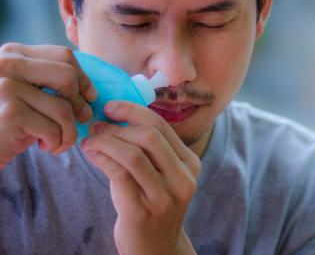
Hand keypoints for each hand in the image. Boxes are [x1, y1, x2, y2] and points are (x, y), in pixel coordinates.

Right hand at [0, 43, 96, 167]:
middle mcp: (7, 65)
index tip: (89, 96)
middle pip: (67, 76)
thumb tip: (91, 93)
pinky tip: (45, 146)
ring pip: (63, 108)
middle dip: (80, 102)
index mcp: (13, 53)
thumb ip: (50, 81)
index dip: (83, 78)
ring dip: (69, 131)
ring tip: (59, 140)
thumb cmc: (8, 121)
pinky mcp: (11, 113)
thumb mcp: (28, 93)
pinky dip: (57, 143)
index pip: (63, 55)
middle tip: (82, 118)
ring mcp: (7, 88)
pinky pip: (54, 129)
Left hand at [80, 101, 200, 254]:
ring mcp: (164, 196)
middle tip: (97, 126)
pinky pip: (119, 174)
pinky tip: (91, 154)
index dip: (133, 111)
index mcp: (190, 163)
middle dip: (117, 126)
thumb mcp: (163, 174)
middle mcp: (183, 178)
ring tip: (91, 140)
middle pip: (149, 136)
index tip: (111, 107)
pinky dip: (100, 158)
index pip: (161, 126)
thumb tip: (117, 115)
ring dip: (105, 141)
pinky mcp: (142, 211)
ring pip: (133, 154)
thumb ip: (151, 148)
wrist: (155, 248)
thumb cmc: (152, 204)